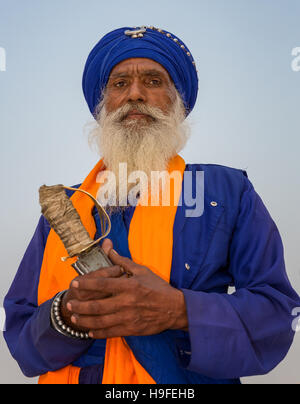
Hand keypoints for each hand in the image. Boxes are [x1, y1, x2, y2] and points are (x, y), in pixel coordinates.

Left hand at [66, 239, 187, 337]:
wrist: (174, 309)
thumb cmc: (158, 287)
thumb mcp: (142, 271)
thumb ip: (123, 262)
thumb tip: (110, 249)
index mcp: (128, 285)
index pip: (102, 284)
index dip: (86, 283)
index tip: (75, 282)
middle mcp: (126, 302)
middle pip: (97, 305)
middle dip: (80, 305)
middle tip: (69, 303)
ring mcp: (128, 317)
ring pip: (100, 321)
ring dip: (85, 320)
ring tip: (74, 317)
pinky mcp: (131, 329)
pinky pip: (110, 332)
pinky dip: (98, 332)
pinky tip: (89, 331)